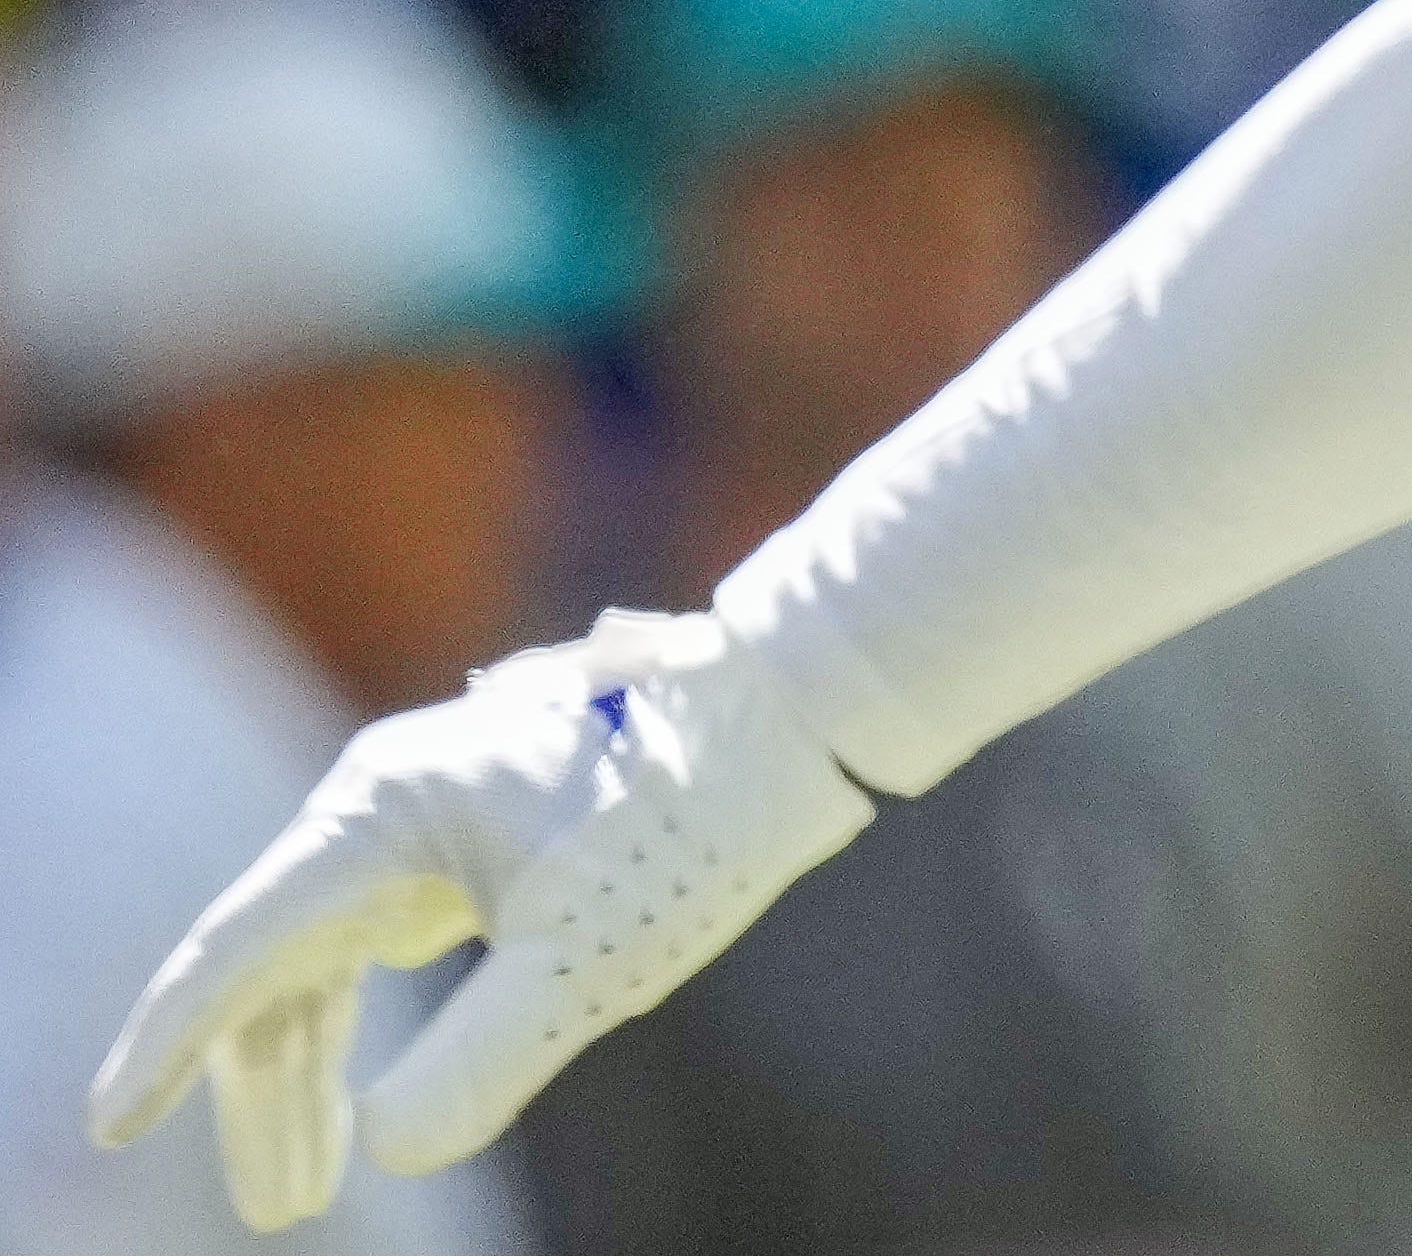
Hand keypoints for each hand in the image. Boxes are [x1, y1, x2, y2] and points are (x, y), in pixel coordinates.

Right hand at [90, 613, 871, 1226]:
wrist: (790, 713)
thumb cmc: (691, 818)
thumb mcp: (585, 960)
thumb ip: (478, 1060)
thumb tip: (387, 1149)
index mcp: (380, 812)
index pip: (238, 948)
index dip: (167, 1043)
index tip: (112, 1125)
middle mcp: (380, 803)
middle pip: (271, 969)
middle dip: (254, 1097)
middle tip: (283, 1210)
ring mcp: (421, 818)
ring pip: (319, 963)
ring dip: (302, 1075)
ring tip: (302, 1192)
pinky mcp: (467, 839)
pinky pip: (371, 946)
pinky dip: (357, 1028)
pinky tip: (351, 1103)